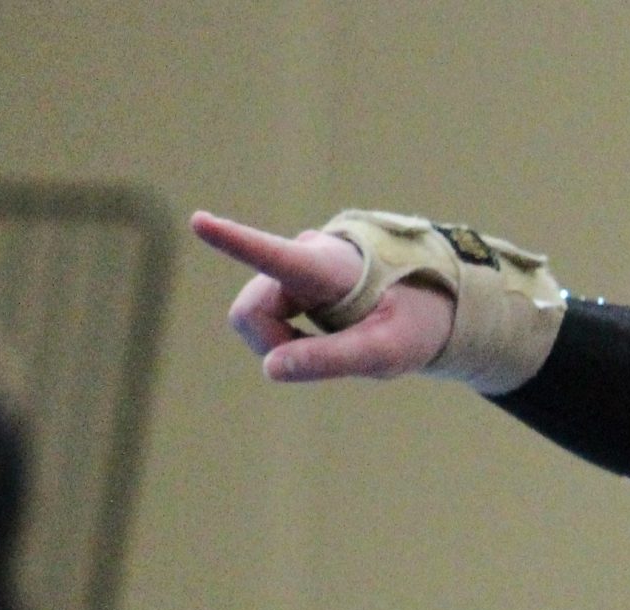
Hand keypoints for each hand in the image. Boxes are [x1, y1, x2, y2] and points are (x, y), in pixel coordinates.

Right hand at [189, 210, 453, 381]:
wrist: (430, 300)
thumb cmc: (413, 322)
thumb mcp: (386, 351)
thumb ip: (331, 360)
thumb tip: (270, 369)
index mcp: (327, 267)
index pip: (276, 256)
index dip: (234, 242)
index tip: (199, 221)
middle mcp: (301, 256)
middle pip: (250, 312)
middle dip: (273, 345)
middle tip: (323, 359)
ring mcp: (290, 268)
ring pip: (253, 319)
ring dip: (282, 344)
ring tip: (334, 343)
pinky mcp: (286, 281)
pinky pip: (265, 321)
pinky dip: (288, 341)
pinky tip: (324, 337)